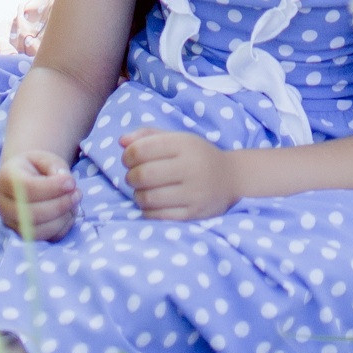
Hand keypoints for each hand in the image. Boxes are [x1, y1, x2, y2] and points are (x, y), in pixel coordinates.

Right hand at [0, 148, 77, 240]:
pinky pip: (45, 239)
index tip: (72, 182)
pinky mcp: (23, 236)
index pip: (27, 188)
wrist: (24, 180)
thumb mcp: (45, 158)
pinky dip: (62, 228)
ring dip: (62, 218)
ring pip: (37, 231)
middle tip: (77, 193)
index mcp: (6, 178)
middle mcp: (3, 204)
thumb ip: (56, 168)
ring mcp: (11, 223)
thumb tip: (68, 184)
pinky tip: (69, 213)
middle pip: (31, 214)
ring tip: (74, 202)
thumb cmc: (36, 167)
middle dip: (60, 205)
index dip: (52, 188)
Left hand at [121, 129, 241, 220]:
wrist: (231, 179)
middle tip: (133, 177)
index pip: (142, 149)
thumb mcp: (178, 139)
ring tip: (143, 190)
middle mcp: (190, 167)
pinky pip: (157, 216)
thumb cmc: (197, 156)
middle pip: (143, 175)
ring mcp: (193, 193)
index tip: (128, 159)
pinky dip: (147, 211)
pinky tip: (152, 204)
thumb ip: (148, 136)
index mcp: (184, 144)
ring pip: (148, 198)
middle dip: (131, 176)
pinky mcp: (193, 214)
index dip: (128, 155)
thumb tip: (121, 142)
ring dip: (138, 195)